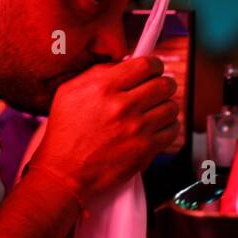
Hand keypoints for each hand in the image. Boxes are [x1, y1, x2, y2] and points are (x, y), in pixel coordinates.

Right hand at [32, 55, 179, 201]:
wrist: (63, 173)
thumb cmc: (65, 134)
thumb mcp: (69, 92)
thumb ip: (98, 73)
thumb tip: (125, 64)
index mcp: (103, 87)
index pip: (146, 65)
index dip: (154, 65)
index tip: (153, 70)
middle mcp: (122, 105)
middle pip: (164, 84)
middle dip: (164, 85)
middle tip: (158, 90)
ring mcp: (136, 128)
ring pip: (172, 106)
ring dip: (166, 107)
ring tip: (155, 111)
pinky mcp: (145, 149)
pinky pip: (173, 130)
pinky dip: (168, 127)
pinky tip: (157, 128)